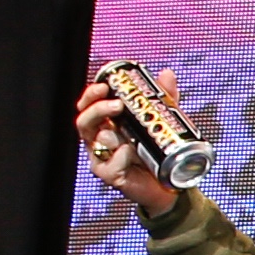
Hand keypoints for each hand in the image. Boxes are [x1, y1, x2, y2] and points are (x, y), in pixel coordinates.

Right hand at [72, 67, 183, 215]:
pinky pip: (109, 166)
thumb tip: (166, 73)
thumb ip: (164, 98)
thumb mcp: (163, 119)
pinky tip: (130, 151)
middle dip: (97, 109)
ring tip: (130, 134)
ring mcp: (103, 159)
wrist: (170, 181)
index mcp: (106, 123)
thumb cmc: (159, 149)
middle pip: (84, 122)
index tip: (103, 85)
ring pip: (97, 141)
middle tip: (117, 104)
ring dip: (112, 134)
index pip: (89, 106)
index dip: (91, 95)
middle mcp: (100, 140)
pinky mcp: (111, 176)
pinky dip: (120, 156)